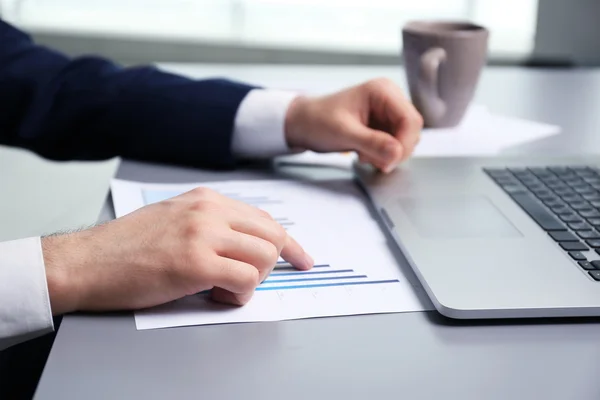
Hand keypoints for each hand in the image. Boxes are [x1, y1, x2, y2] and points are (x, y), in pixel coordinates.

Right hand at [42, 188, 313, 314]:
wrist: (85, 262)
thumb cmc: (125, 247)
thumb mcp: (174, 219)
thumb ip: (212, 224)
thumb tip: (246, 245)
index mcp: (207, 199)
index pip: (265, 219)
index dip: (288, 244)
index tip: (301, 259)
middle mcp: (210, 211)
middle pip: (273, 236)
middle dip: (272, 265)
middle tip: (249, 282)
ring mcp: (203, 234)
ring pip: (264, 258)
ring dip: (252, 282)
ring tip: (222, 289)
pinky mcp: (195, 263)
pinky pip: (245, 281)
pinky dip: (238, 297)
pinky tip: (215, 297)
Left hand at [285, 78, 423, 172]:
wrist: (303, 124)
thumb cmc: (318, 121)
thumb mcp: (344, 133)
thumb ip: (372, 143)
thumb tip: (397, 153)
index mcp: (383, 91)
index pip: (411, 120)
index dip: (404, 144)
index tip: (389, 162)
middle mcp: (389, 99)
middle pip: (411, 131)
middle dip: (395, 150)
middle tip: (372, 160)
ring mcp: (387, 113)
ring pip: (404, 141)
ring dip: (387, 154)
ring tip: (363, 154)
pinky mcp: (383, 126)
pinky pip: (394, 145)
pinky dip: (382, 155)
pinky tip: (364, 154)